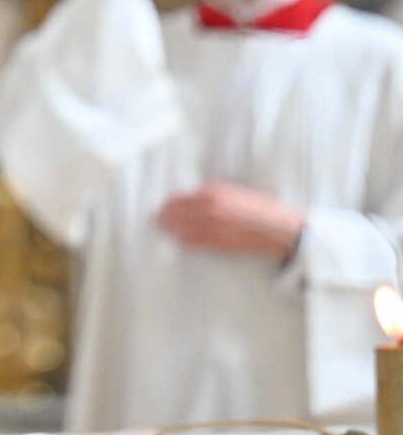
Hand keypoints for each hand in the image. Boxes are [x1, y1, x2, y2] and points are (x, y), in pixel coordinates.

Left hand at [156, 182, 304, 258]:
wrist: (279, 227)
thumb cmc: (259, 207)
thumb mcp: (233, 192)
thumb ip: (211, 195)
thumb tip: (192, 199)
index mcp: (212, 193)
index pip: (179, 198)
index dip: (169, 204)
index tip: (162, 207)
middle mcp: (209, 208)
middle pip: (176, 213)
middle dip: (165, 217)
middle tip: (156, 220)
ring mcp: (213, 227)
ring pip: (182, 228)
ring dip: (171, 229)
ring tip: (163, 230)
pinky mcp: (219, 243)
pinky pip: (195, 243)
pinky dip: (184, 241)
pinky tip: (179, 241)